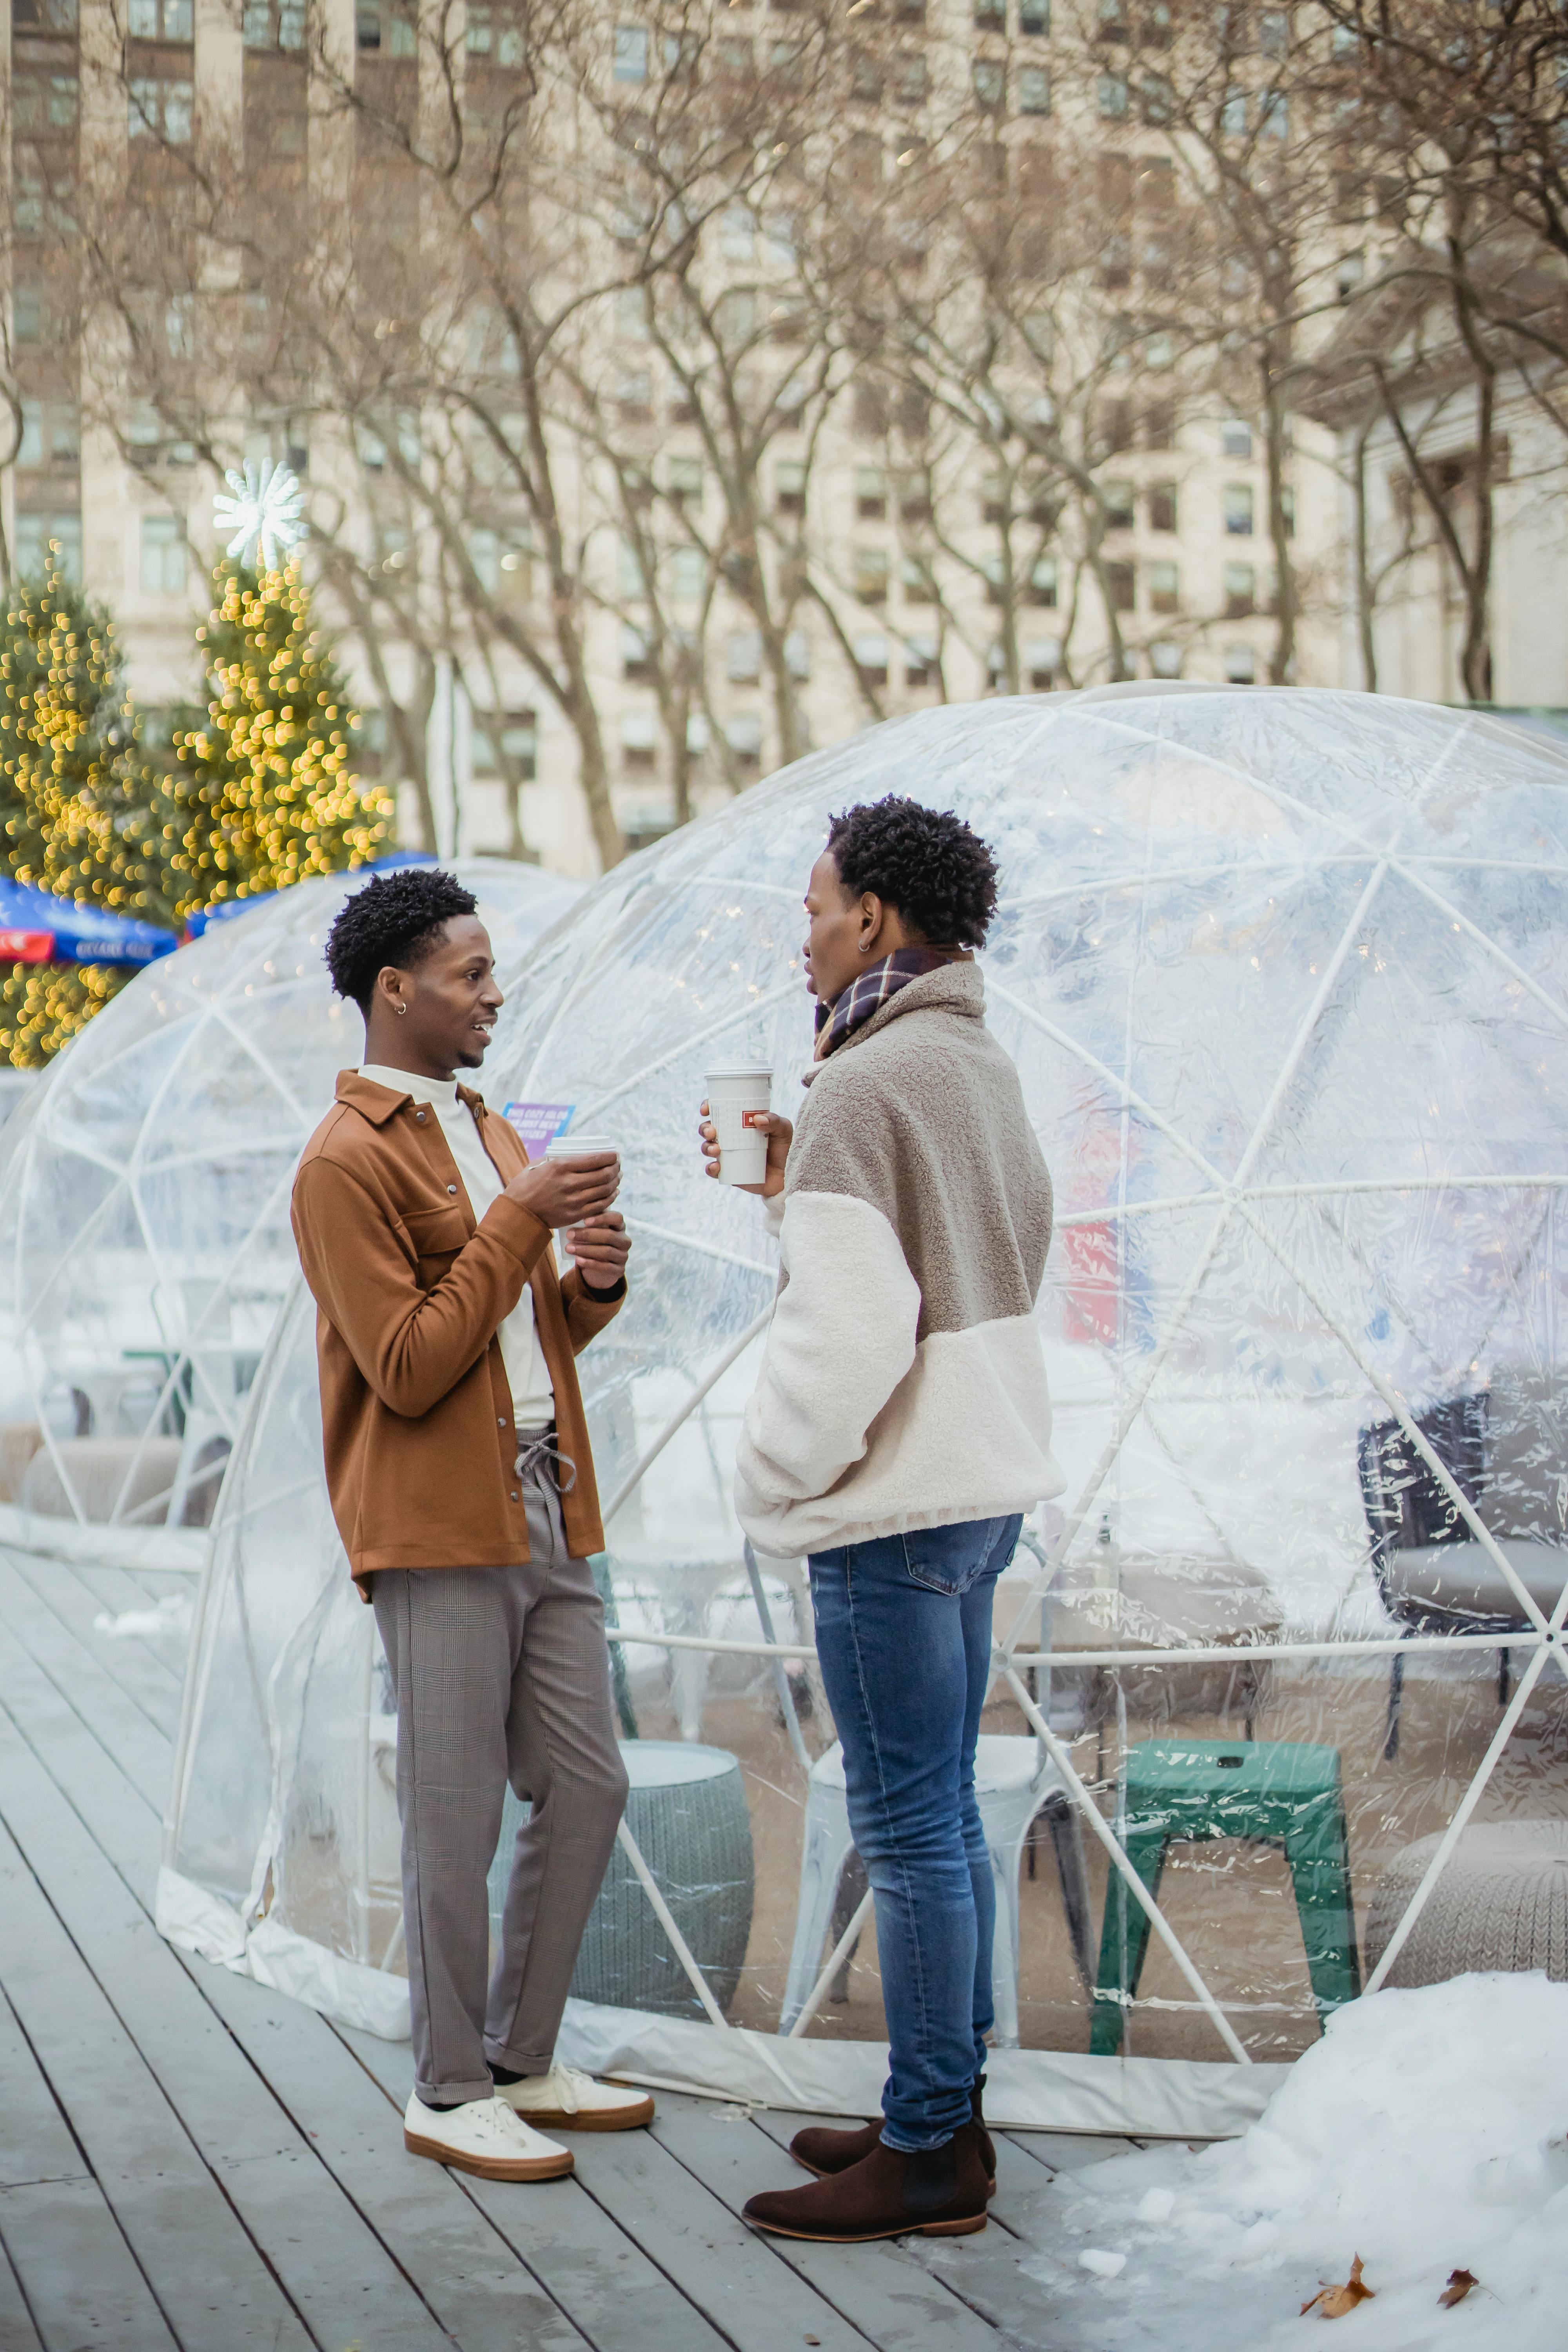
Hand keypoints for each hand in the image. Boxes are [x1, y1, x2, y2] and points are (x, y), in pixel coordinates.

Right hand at [504, 1152, 618, 1229]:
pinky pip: (600, 1206)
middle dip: (615, 1169)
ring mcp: (573, 1201)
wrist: (517, 1213)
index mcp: (560, 1167)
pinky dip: (610, 1198)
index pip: (594, 1160)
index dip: (610, 1157)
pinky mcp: (575, 1215)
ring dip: (615, 1182)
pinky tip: (613, 1192)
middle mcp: (569, 1183)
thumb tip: (575, 1154)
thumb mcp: (537, 1165)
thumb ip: (556, 1158)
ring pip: (604, 1190)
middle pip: (603, 1175)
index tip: (615, 1155)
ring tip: (617, 1177)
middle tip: (617, 1166)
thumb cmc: (525, 1186)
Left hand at [567, 1210, 629, 1293]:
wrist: (597, 1267)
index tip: (585, 1221)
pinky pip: (606, 1267)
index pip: (617, 1218)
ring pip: (607, 1251)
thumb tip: (574, 1218)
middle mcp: (624, 1241)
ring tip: (569, 1248)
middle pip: (610, 1235)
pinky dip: (590, 1263)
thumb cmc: (592, 1243)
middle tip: (570, 1234)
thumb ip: (588, 1224)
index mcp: (620, 1227)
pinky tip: (578, 1260)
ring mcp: (623, 1256)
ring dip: (586, 1249)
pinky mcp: (619, 1270)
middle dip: (588, 1235)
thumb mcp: (592, 1232)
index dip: (603, 1218)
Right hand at [698, 1101, 791, 1199]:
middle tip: (713, 1132)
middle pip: (708, 1130)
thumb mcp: (784, 1130)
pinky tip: (716, 1167)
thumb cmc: (786, 1149)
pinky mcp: (729, 1172)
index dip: (708, 1107)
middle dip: (705, 1129)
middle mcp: (731, 1138)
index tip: (706, 1109)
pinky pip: (713, 1171)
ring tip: (716, 1150)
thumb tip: (757, 1118)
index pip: (720, 1111)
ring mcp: (728, 1155)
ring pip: (707, 1148)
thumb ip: (774, 1122)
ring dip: (706, 1147)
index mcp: (740, 1123)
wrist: (789, 1176)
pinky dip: (710, 1169)